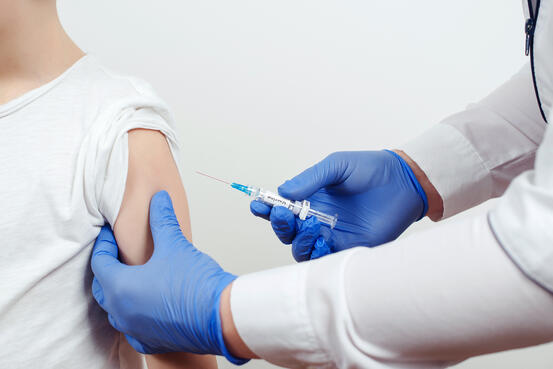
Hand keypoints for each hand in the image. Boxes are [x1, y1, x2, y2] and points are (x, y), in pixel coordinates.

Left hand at [91, 191, 246, 363]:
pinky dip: (134, 313)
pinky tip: (147, 303)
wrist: (221, 317)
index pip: (100, 261)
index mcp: (121, 287)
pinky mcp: (150, 341)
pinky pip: (132, 327)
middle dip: (108, 268)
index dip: (105, 243)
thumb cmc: (196, 284)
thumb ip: (162, 219)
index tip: (111, 232)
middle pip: (102, 287)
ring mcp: (134, 330)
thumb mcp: (175, 244)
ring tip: (133, 276)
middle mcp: (122, 312)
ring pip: (115, 309)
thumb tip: (159, 199)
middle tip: (118, 252)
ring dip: (120, 292)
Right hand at [250, 150, 427, 260]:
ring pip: (301, 249)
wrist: (403, 182)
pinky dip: (318, 253)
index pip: (281, 208)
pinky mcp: (349, 248)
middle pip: (287, 232)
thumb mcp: (336, 166)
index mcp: (310, 200)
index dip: (266, 209)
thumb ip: (310, 178)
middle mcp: (317, 219)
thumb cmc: (370, 169)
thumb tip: (283, 191)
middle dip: (279, 225)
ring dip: (298, 240)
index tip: (257, 204)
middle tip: (284, 214)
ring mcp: (331, 235)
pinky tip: (324, 239)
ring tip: (310, 225)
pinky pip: (325, 258)